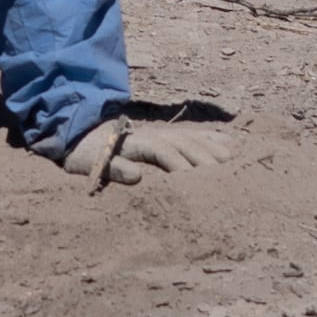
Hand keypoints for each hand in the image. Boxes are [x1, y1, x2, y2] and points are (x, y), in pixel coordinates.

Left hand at [55, 114, 222, 189]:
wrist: (80, 131)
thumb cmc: (86, 154)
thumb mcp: (92, 164)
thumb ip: (115, 169)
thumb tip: (139, 176)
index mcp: (138, 143)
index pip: (166, 153)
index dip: (182, 167)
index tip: (197, 185)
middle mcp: (156, 135)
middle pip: (187, 144)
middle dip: (208, 160)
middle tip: (228, 179)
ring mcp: (164, 132)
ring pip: (196, 139)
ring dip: (216, 149)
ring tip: (237, 161)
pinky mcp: (168, 134)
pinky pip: (196, 134)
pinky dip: (215, 139)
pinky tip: (232, 144)